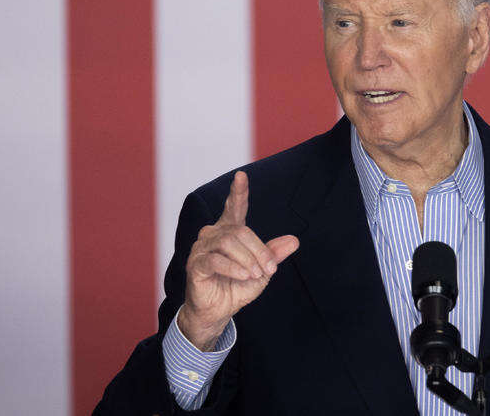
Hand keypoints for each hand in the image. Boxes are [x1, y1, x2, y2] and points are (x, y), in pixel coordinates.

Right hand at [178, 171, 298, 350]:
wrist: (219, 312)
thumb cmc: (237, 287)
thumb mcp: (262, 271)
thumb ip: (274, 254)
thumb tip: (294, 240)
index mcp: (229, 232)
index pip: (234, 207)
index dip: (238, 192)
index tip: (242, 176)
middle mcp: (213, 235)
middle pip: (240, 231)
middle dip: (259, 251)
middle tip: (270, 269)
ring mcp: (201, 248)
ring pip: (228, 242)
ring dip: (248, 259)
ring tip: (256, 275)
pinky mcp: (195, 264)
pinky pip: (215, 259)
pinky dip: (233, 267)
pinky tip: (244, 276)